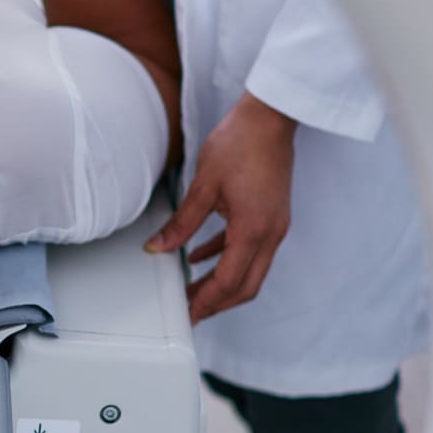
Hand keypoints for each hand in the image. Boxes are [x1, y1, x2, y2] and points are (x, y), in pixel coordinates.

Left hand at [144, 93, 298, 322]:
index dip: (206, 302)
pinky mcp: (271, 217)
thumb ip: (181, 223)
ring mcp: (275, 226)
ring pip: (249, 272)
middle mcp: (270, 234)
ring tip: (192, 291)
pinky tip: (201, 257)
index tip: (187, 314)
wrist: (270, 118)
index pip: (228, 282)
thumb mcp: (203, 185)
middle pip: (245, 286)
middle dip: (216, 302)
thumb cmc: (241, 143)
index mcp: (253, 229)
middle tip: (188, 311)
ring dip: (221, 284)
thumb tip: (158, 247)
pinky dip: (226, 259)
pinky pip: (250, 250)